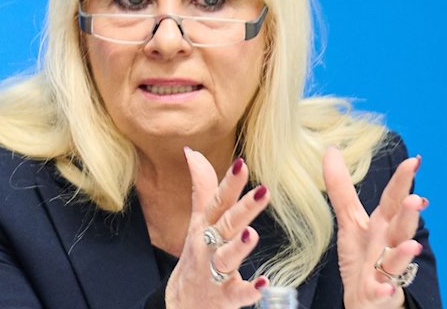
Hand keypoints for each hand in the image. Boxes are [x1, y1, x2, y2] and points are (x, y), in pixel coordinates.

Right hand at [164, 148, 271, 308]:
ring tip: (250, 234)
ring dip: (238, 247)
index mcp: (207, 225)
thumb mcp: (198, 220)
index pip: (219, 200)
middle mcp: (209, 245)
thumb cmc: (196, 256)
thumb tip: (192, 152)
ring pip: (226, 258)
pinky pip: (237, 294)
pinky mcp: (224, 296)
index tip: (242, 163)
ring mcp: (215, 272)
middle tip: (264, 191)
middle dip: (244, 208)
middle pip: (226, 225)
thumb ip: (202, 187)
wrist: (182, 303)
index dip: (230, 182)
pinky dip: (249, 290)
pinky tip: (264, 283)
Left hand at [323, 147, 428, 308]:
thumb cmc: (363, 255)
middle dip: (409, 214)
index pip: (393, 199)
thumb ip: (341, 187)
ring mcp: (386, 268)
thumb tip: (331, 149)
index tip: (413, 161)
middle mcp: (389, 243)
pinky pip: (383, 291)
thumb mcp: (349, 219)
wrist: (366, 296)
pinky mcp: (379, 292)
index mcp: (382, 223)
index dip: (402, 181)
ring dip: (403, 252)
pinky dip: (385, 289)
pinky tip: (387, 288)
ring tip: (411, 245)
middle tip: (416, 200)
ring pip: (398, 258)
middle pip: (401, 226)